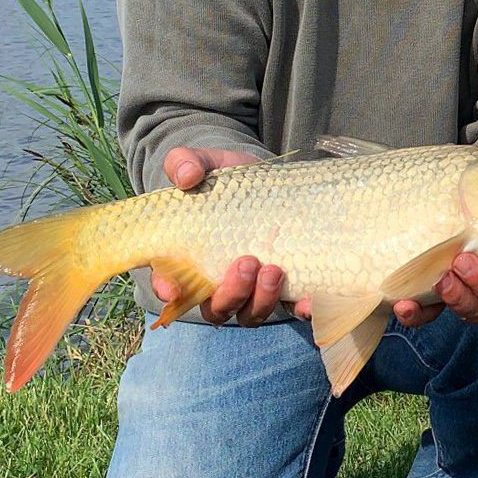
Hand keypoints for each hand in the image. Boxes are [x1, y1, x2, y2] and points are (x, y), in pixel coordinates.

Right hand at [155, 146, 312, 325]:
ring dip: (261, 300)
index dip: (169, 291)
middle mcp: (218, 284)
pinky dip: (300, 310)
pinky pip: (292, 310)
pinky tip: (308, 300)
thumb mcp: (206, 163)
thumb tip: (186, 175)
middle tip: (247, 262)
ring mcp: (252, 291)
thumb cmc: (227, 179)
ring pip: (250, 313)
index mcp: (188, 261)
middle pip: (216, 308)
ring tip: (275, 270)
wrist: (271, 182)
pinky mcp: (286, 288)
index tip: (174, 289)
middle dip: (230, 294)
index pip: (170, 287)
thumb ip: (186, 163)